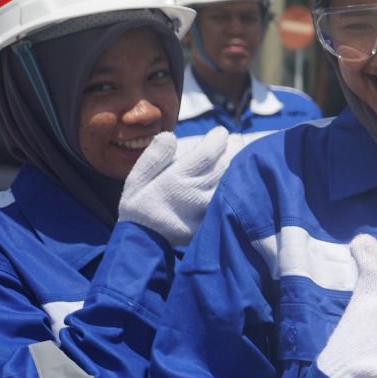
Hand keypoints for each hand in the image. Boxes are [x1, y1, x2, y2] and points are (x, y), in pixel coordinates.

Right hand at [117, 128, 231, 245]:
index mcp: (179, 179)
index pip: (209, 152)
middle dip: (234, 148)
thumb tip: (170, 136)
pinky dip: (238, 183)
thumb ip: (154, 157)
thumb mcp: (136, 180)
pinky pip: (233, 196)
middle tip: (235, 140)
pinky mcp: (215, 218)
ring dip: (240, 164)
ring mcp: (210, 206)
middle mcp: (198, 191)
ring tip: (240, 153)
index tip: (220, 132)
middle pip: (228, 163)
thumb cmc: (139, 208)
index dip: (218, 139)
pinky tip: (238, 177)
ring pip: (234, 179)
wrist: (144, 245)